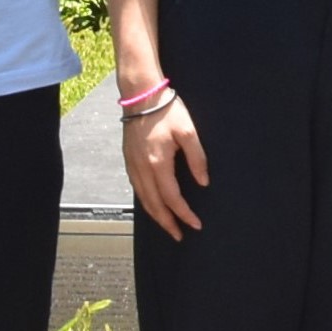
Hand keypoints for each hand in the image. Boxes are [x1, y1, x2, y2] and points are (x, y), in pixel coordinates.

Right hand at [123, 88, 209, 240]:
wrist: (141, 95)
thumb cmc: (166, 110)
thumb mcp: (188, 131)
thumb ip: (197, 158)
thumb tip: (203, 181)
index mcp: (158, 164)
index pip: (172, 198)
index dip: (184, 214)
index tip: (195, 224)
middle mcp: (142, 169)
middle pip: (154, 205)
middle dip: (167, 223)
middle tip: (178, 235)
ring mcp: (133, 165)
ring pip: (143, 199)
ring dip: (155, 215)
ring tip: (167, 225)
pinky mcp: (128, 160)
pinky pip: (136, 189)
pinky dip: (145, 202)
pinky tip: (152, 204)